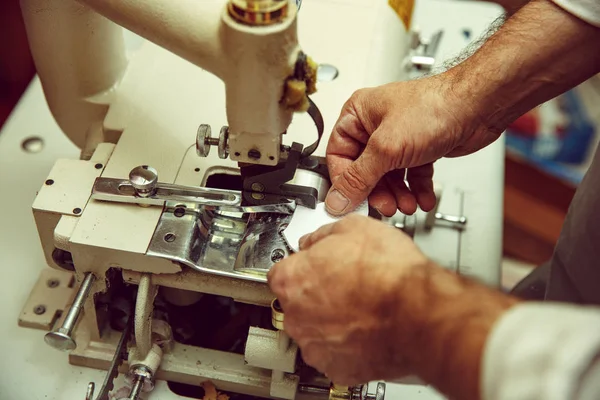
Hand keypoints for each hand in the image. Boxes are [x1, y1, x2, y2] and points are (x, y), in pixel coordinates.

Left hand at [268, 215, 517, 397]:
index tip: (316, 266)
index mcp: (292, 279)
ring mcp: (315, 346)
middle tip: (346, 285)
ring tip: (362, 307)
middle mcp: (296, 316)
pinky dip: (348, 345)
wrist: (421, 313)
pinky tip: (367, 329)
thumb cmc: (391, 274)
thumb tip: (317, 239)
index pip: (282, 271)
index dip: (304, 266)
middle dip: (317, 295)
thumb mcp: (354, 228)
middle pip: (297, 303)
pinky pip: (335, 354)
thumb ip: (323, 235)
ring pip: (315, 331)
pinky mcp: (338, 368)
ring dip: (331, 321)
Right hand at [325, 75, 499, 216]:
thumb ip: (359, 179)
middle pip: (364, 170)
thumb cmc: (435, 107)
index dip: (345, 182)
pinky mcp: (420, 148)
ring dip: (398, 194)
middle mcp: (376, 125)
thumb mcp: (386, 148)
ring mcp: (398, 137)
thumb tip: (337, 199)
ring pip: (388, 176)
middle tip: (386, 205)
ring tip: (407, 204)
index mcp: (358, 114)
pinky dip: (416, 189)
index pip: (338, 156)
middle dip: (377, 192)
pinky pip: (410, 175)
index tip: (351, 202)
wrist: (478, 106)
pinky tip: (422, 198)